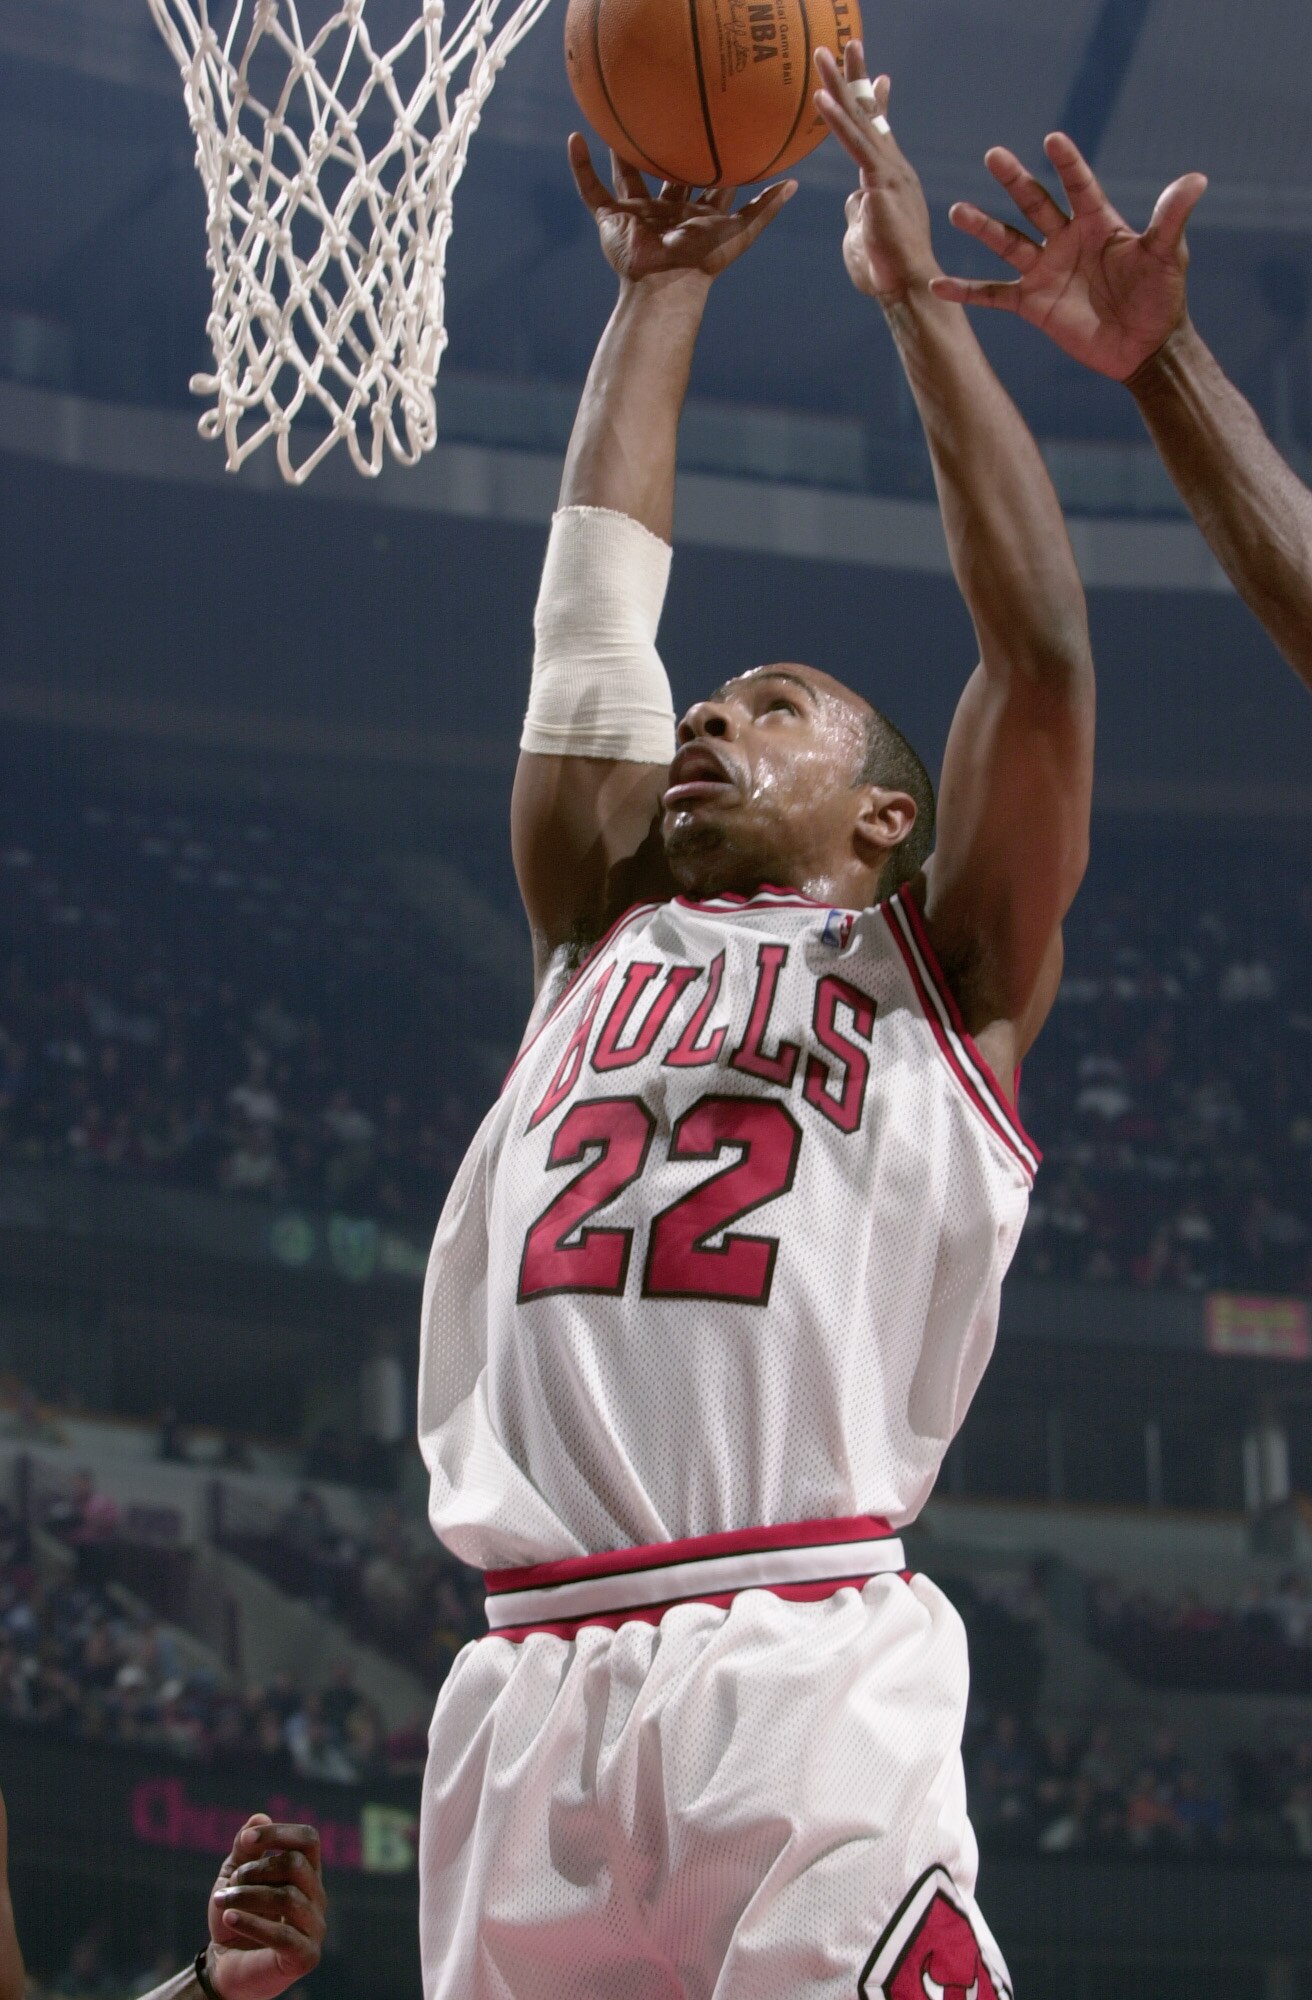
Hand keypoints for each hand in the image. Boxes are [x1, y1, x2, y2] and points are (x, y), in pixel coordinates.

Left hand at [205, 1816, 325, 1999]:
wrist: (226, 1967)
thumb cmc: (236, 1917)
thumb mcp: (234, 1877)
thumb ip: (245, 1849)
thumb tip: (260, 1817)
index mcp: (306, 1873)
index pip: (308, 1839)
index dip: (278, 1833)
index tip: (246, 1841)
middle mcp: (317, 1897)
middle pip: (296, 1865)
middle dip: (255, 1870)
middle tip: (230, 1884)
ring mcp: (315, 1927)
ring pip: (287, 1897)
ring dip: (247, 1896)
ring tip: (222, 1902)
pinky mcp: (306, 1956)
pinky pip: (283, 1934)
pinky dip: (252, 1923)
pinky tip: (228, 1919)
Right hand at [567, 135, 795, 284]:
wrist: (667, 282)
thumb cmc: (705, 260)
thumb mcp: (742, 230)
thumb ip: (766, 207)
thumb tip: (794, 183)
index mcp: (695, 213)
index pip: (705, 179)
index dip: (711, 156)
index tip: (714, 125)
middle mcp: (666, 211)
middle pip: (666, 172)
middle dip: (667, 148)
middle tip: (667, 111)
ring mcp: (636, 214)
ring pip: (627, 174)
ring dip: (620, 149)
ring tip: (616, 117)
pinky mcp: (611, 219)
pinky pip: (590, 189)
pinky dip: (580, 167)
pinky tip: (575, 137)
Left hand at [813, 46, 937, 306]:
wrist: (908, 288)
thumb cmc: (887, 270)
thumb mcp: (865, 234)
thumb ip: (858, 211)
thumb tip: (852, 199)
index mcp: (891, 178)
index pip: (880, 132)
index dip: (874, 101)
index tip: (875, 75)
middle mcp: (894, 168)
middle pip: (870, 113)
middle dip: (856, 75)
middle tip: (846, 41)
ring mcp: (889, 173)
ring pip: (859, 120)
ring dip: (839, 85)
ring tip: (822, 54)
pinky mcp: (880, 185)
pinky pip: (854, 146)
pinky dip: (837, 121)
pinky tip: (822, 99)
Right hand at [930, 134, 1207, 380]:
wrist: (1144, 347)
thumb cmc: (1160, 297)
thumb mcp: (1166, 254)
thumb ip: (1171, 217)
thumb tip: (1196, 179)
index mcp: (1098, 223)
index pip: (1079, 185)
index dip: (1067, 164)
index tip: (1052, 141)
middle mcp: (1067, 240)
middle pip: (1035, 204)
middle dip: (1015, 180)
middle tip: (993, 155)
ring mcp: (1046, 271)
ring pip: (1008, 243)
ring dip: (983, 228)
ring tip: (957, 211)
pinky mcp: (1033, 304)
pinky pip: (993, 295)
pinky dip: (966, 291)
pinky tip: (938, 285)